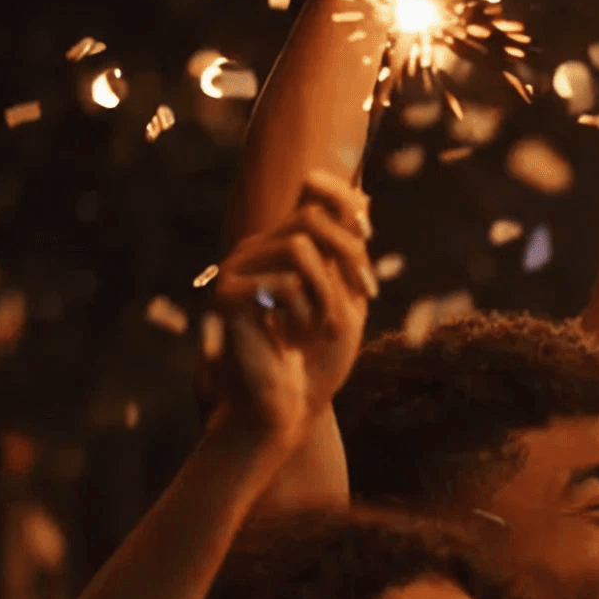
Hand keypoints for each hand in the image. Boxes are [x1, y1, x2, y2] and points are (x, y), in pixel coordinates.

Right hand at [201, 170, 374, 454]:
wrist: (289, 407)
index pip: (312, 191)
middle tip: (366, 296)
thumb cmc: (318, 358)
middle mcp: (256, 251)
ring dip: (327, 293)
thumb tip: (364, 194)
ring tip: (322, 329)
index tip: (371, 240)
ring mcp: (236, 271)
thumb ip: (351, 254)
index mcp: (282, 247)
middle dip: (351, 257)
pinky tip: (294, 340)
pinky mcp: (227, 296)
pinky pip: (284, 282)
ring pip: (299, 248)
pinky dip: (306, 314)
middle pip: (312, 216)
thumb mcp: (347, 301)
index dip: (347, 203)